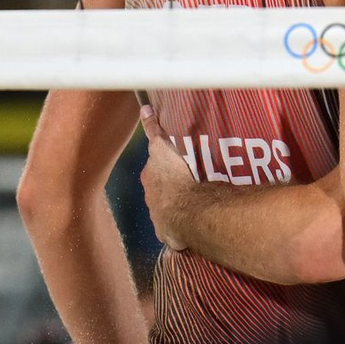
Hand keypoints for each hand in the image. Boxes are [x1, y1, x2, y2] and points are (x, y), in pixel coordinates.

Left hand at [139, 107, 191, 250]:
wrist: (186, 211)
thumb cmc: (173, 178)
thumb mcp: (162, 148)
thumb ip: (153, 131)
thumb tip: (144, 110)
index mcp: (149, 180)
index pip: (154, 169)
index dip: (163, 165)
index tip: (175, 164)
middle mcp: (151, 200)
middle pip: (161, 189)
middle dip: (172, 185)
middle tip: (190, 179)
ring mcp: (161, 218)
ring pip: (171, 208)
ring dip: (181, 204)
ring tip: (199, 198)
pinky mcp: (172, 233)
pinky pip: (180, 226)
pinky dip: (187, 222)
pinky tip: (200, 217)